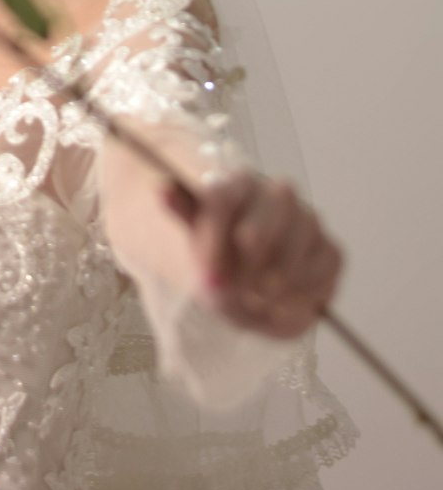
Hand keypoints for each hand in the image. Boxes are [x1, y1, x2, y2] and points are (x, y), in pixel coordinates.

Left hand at [163, 170, 344, 338]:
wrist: (247, 293)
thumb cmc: (220, 262)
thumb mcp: (196, 242)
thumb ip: (183, 213)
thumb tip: (161, 188)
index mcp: (238, 185)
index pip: (224, 199)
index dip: (214, 242)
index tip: (205, 279)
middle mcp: (277, 195)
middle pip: (273, 210)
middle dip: (252, 258)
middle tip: (238, 289)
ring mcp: (308, 220)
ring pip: (303, 235)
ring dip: (279, 276)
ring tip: (257, 299)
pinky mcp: (329, 250)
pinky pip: (325, 263)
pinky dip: (305, 289)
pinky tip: (282, 304)